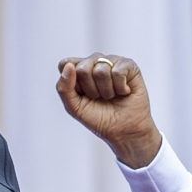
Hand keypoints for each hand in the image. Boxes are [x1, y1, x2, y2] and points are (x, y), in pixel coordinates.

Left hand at [56, 53, 161, 168]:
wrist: (123, 131)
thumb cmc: (98, 118)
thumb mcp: (74, 107)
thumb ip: (64, 88)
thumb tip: (69, 66)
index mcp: (78, 70)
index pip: (65, 64)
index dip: (72, 83)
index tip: (81, 95)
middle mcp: (94, 62)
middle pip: (82, 68)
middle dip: (90, 90)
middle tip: (99, 98)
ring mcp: (111, 61)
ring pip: (100, 70)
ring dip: (106, 91)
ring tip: (111, 96)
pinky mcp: (128, 65)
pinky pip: (117, 72)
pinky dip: (120, 88)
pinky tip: (124, 92)